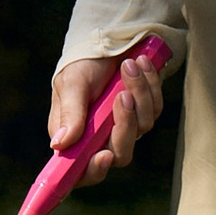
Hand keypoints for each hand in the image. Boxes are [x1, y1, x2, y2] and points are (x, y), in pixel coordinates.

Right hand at [47, 44, 165, 184]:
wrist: (107, 42)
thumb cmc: (82, 66)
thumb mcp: (71, 84)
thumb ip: (69, 114)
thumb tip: (59, 145)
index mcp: (75, 139)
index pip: (82, 171)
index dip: (93, 170)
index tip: (104, 155)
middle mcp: (101, 139)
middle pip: (121, 154)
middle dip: (125, 125)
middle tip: (122, 95)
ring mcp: (126, 128)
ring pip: (142, 128)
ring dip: (139, 94)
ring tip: (128, 65)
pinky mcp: (144, 114)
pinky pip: (155, 109)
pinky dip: (150, 85)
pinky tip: (141, 64)